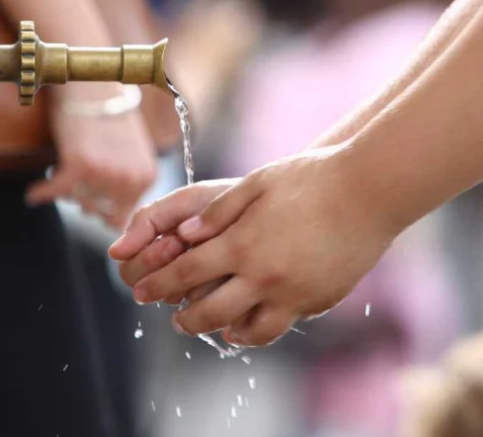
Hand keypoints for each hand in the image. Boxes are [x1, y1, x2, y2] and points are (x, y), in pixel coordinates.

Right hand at [26, 85, 156, 228]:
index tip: (89, 202)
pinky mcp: (80, 165)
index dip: (104, 211)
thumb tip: (112, 222)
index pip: (123, 216)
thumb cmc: (108, 115)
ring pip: (79, 203)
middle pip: (100, 212)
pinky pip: (57, 191)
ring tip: (58, 178)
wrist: (93, 82)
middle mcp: (131, 178)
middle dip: (85, 201)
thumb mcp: (130, 153)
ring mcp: (107, 173)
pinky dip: (42, 194)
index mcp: (147, 176)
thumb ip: (126, 184)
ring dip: (67, 193)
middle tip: (73, 186)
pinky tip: (34, 194)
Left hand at [110, 145, 399, 345]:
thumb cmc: (308, 179)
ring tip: (213, 328)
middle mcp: (263, 276)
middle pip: (209, 311)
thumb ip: (218, 211)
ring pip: (247, 330)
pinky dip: (259, 330)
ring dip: (222, 331)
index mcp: (241, 244)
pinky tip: (252, 322)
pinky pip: (280, 326)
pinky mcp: (318, 302)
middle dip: (184, 319)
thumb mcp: (256, 184)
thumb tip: (184, 233)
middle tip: (174, 320)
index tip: (140, 291)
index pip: (186, 272)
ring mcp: (293, 294)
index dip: (158, 283)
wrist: (368, 192)